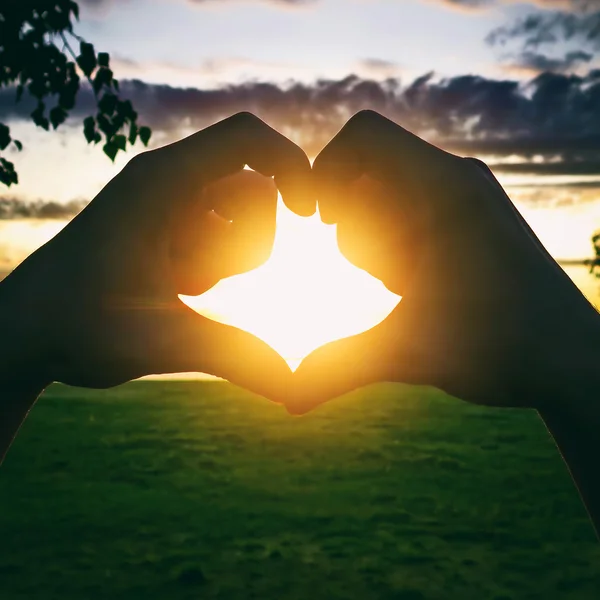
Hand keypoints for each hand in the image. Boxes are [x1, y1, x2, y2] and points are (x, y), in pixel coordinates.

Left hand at [0, 112, 312, 400]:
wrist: (29, 332)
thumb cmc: (78, 327)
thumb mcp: (161, 341)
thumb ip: (234, 356)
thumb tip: (294, 387)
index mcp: (161, 182)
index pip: (245, 137)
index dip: (292, 163)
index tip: (310, 214)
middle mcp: (167, 182)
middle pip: (256, 193)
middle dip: (249, 246)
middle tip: (196, 283)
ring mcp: (170, 206)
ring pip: (242, 219)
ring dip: (230, 259)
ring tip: (179, 286)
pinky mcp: (170, 228)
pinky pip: (222, 235)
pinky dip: (217, 264)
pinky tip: (176, 287)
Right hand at [288, 110, 599, 412]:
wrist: (574, 360)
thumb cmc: (503, 349)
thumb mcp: (409, 354)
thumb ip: (340, 369)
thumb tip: (287, 403)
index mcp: (442, 191)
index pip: (364, 135)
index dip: (325, 170)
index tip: (319, 221)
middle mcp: (458, 179)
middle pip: (368, 167)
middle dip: (350, 219)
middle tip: (377, 273)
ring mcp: (469, 196)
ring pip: (389, 187)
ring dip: (373, 231)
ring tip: (398, 282)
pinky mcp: (474, 216)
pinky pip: (413, 204)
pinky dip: (395, 236)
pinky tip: (413, 282)